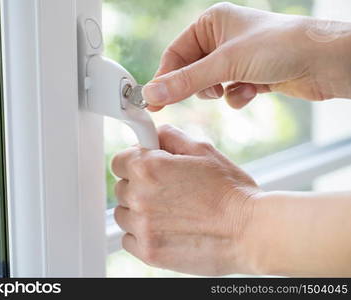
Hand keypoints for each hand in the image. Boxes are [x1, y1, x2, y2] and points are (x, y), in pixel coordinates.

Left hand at [111, 124, 260, 274]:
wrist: (250, 232)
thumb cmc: (231, 192)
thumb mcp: (203, 151)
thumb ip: (170, 137)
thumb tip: (153, 135)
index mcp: (148, 168)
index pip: (119, 161)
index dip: (133, 162)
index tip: (144, 168)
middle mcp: (139, 196)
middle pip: (120, 188)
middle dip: (138, 186)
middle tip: (166, 191)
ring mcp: (142, 226)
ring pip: (123, 214)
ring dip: (139, 212)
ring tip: (169, 212)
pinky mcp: (149, 252)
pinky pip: (129, 240)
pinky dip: (142, 235)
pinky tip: (165, 230)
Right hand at [142, 2, 350, 110]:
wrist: (324, 62)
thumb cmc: (279, 46)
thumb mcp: (225, 64)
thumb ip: (185, 81)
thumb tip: (153, 92)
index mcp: (212, 23)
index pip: (175, 54)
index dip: (164, 78)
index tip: (152, 100)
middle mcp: (222, 39)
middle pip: (191, 71)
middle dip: (197, 86)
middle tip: (192, 99)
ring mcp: (236, 58)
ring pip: (209, 85)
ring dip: (220, 91)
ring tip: (234, 86)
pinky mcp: (250, 75)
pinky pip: (229, 92)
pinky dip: (238, 96)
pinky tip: (253, 91)